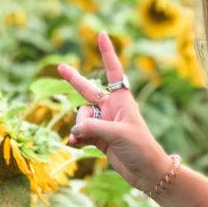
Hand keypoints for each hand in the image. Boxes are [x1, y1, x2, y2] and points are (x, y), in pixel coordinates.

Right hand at [56, 32, 168, 191]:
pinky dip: (76, 138)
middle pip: (88, 91)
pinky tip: (74, 144)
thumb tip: (74, 129)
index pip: (113, 71)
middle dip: (74, 80)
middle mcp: (112, 108)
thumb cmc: (140, 148)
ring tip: (90, 138)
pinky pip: (79, 132)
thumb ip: (93, 129)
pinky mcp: (98, 138)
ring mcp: (104, 123)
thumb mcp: (118, 134)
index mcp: (122, 100)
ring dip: (81, 127)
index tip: (102, 34)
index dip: (107, 53)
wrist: (146, 172)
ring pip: (81, 117)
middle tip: (60, 66)